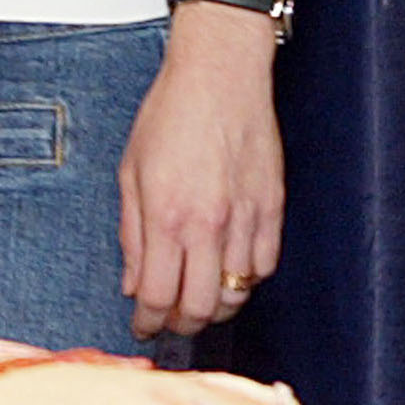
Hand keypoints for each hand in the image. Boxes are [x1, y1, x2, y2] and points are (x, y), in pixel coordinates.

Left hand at [118, 8, 283, 337]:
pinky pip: (264, 267)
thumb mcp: (130, 171)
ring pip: (237, 294)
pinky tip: (229, 269)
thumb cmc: (169, 116)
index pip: (157, 296)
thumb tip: (132, 285)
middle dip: (181, 323)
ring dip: (215, 306)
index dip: (147, 321)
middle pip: (201, 308)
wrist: (220, 77)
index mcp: (166, 217)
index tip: (141, 327)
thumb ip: (131, 234)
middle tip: (168, 319)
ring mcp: (247, 220)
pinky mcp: (274, 211)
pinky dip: (246, 279)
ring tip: (197, 298)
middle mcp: (209, 226)